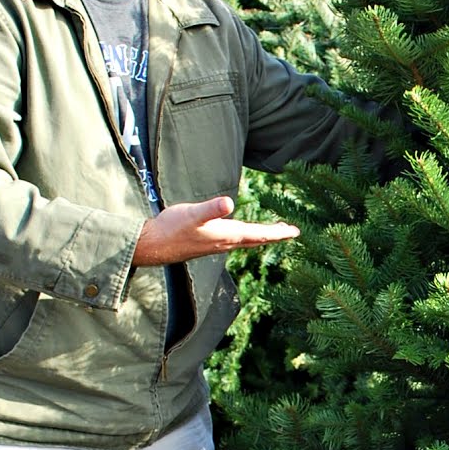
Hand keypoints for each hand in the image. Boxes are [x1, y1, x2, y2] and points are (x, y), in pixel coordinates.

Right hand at [133, 196, 299, 265]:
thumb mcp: (193, 213)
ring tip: (273, 232)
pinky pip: (234, 240)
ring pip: (246, 240)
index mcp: (227, 236)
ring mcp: (216, 244)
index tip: (295, 232)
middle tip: (291, 232)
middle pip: (256, 238)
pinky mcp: (207, 243)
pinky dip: (245, 236)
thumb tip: (229, 203)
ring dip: (261, 236)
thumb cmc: (172, 228)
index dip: (277, 233)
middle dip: (274, 235)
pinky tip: (241, 234)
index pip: (259, 234)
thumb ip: (211, 208)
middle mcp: (225, 243)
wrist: (153, 246)